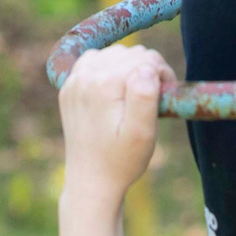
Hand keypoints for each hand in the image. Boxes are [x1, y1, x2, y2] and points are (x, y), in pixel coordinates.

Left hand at [58, 45, 174, 209]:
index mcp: (104, 84)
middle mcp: (85, 76)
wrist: (91, 182)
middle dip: (147, 71)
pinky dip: (108, 68)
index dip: (163, 75)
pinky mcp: (69, 87)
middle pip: (130, 54)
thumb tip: (146, 67)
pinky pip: (94, 60)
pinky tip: (115, 90)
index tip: (166, 98)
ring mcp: (74, 81)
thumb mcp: (142, 135)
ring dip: (128, 69)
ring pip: (113, 54)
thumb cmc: (121, 162)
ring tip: (134, 97)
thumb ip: (145, 97)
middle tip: (153, 100)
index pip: (146, 59)